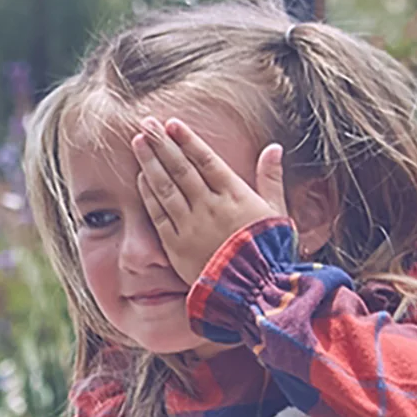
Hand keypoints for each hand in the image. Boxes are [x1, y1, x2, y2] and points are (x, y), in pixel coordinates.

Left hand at [132, 117, 287, 284]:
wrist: (253, 293)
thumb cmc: (269, 253)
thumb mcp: (278, 213)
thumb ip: (271, 179)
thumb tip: (273, 147)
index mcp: (235, 195)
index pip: (206, 159)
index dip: (187, 140)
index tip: (172, 124)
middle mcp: (209, 206)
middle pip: (180, 168)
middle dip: (161, 144)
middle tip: (147, 123)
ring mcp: (190, 226)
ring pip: (165, 187)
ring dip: (150, 163)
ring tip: (139, 142)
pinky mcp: (176, 246)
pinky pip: (158, 215)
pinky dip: (149, 195)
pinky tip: (141, 178)